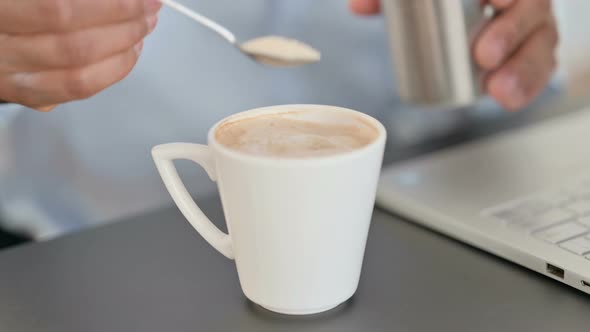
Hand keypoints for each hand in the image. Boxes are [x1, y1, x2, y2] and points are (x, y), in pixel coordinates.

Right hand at [0, 0, 160, 110]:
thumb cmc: (12, 5)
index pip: (59, 12)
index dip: (112, 7)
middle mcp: (2, 52)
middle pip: (76, 48)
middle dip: (124, 28)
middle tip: (149, 10)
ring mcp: (13, 79)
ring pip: (80, 78)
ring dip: (124, 53)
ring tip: (143, 27)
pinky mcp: (28, 95)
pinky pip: (77, 93)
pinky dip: (112, 72)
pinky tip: (129, 51)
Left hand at [349, 0, 558, 110]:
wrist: (469, 11)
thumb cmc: (442, 3)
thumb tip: (358, 8)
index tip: (490, 1)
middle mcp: (521, 0)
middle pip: (532, 10)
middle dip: (511, 33)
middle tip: (483, 55)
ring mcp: (532, 26)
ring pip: (543, 43)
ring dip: (523, 69)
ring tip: (497, 90)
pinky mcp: (534, 53)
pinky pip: (542, 68)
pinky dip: (529, 85)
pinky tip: (510, 99)